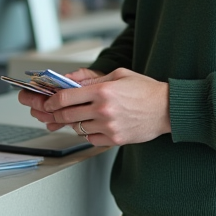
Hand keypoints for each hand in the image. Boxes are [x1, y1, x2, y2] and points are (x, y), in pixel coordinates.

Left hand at [22, 68, 170, 146]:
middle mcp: (103, 110)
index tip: (49, 102)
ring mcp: (108, 127)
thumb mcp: (119, 75)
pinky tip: (95, 125)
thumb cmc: (145, 90)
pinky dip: (89, 132)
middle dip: (56, 114)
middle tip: (54, 112)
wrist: (166, 108)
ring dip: (74, 123)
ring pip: (77, 128)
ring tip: (80, 116)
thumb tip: (74, 83)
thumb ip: (94, 80)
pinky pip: (91, 138)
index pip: (66, 98)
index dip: (52, 101)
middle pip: (67, 116)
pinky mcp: (114, 139)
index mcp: (102, 92)